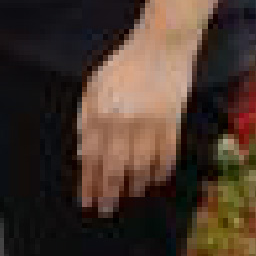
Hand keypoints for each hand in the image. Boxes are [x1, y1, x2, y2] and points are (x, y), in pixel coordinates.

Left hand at [77, 32, 196, 212]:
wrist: (161, 45)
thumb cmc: (123, 65)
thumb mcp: (94, 87)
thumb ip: (86, 119)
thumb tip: (83, 154)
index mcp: (101, 113)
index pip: (91, 158)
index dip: (88, 182)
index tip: (85, 201)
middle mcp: (124, 122)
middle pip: (114, 168)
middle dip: (108, 193)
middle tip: (105, 210)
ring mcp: (150, 123)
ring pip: (141, 165)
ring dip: (134, 185)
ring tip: (129, 195)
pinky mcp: (173, 121)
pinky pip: (167, 155)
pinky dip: (160, 171)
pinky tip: (153, 180)